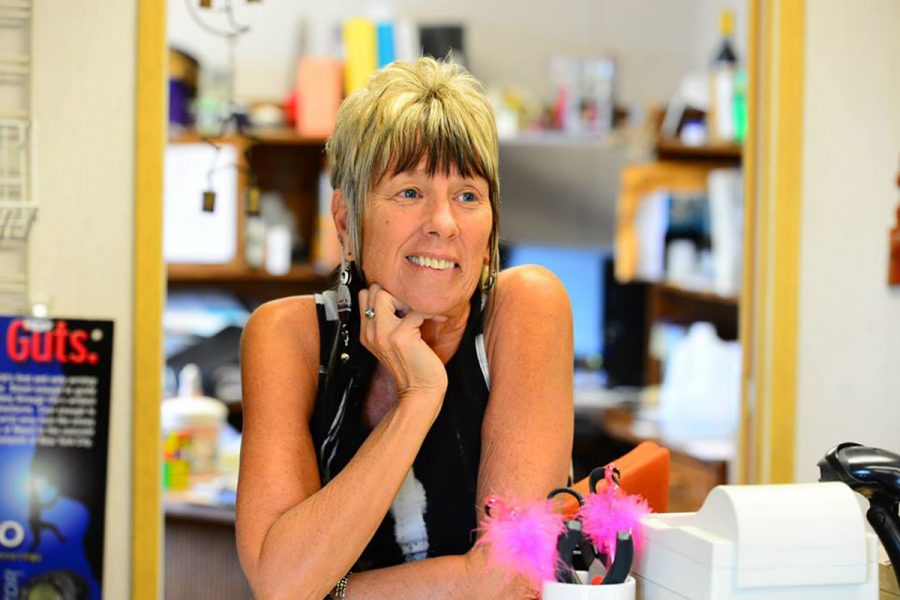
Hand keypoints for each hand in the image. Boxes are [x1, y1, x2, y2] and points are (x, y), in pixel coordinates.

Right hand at [358, 284, 448, 398]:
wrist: (420, 393)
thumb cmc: (413, 369)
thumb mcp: (393, 343)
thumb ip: (389, 322)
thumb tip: (401, 298)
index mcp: (367, 333)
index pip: (365, 296)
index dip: (385, 294)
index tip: (403, 306)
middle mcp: (371, 332)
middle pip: (373, 291)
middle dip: (394, 293)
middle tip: (411, 308)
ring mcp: (384, 334)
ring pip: (385, 294)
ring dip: (407, 299)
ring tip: (421, 313)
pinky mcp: (401, 336)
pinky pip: (415, 310)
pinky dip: (430, 312)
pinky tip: (438, 320)